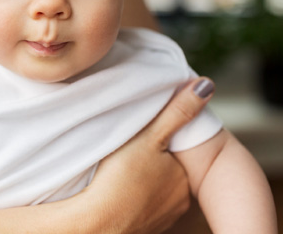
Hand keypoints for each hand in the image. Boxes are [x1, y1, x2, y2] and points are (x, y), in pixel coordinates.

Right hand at [85, 77, 214, 233]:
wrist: (97, 221)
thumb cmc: (121, 178)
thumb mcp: (149, 137)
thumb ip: (177, 112)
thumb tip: (205, 85)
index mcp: (183, 177)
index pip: (176, 152)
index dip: (159, 142)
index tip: (142, 136)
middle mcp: (178, 200)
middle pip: (165, 171)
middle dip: (152, 162)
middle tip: (128, 152)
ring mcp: (162, 217)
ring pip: (154, 190)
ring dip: (142, 181)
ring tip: (119, 170)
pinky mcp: (144, 227)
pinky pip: (141, 207)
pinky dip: (132, 199)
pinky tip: (116, 191)